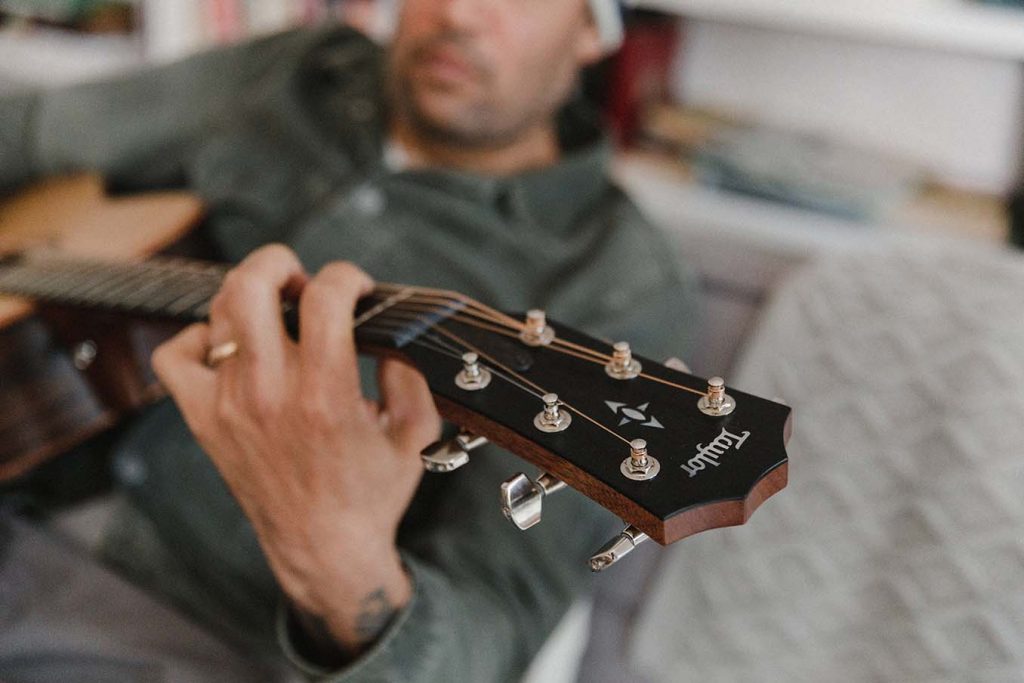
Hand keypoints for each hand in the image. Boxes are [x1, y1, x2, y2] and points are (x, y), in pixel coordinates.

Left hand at [151, 244, 440, 651]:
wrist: (322, 549)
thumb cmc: (371, 493)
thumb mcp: (413, 434)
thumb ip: (409, 377)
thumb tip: (388, 335)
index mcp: (326, 396)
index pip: (325, 299)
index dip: (346, 276)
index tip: (357, 288)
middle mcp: (270, 394)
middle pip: (250, 287)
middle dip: (279, 263)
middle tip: (301, 280)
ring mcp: (229, 405)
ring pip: (217, 313)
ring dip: (250, 295)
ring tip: (275, 310)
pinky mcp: (205, 420)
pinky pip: (174, 358)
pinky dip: (196, 338)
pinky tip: (229, 345)